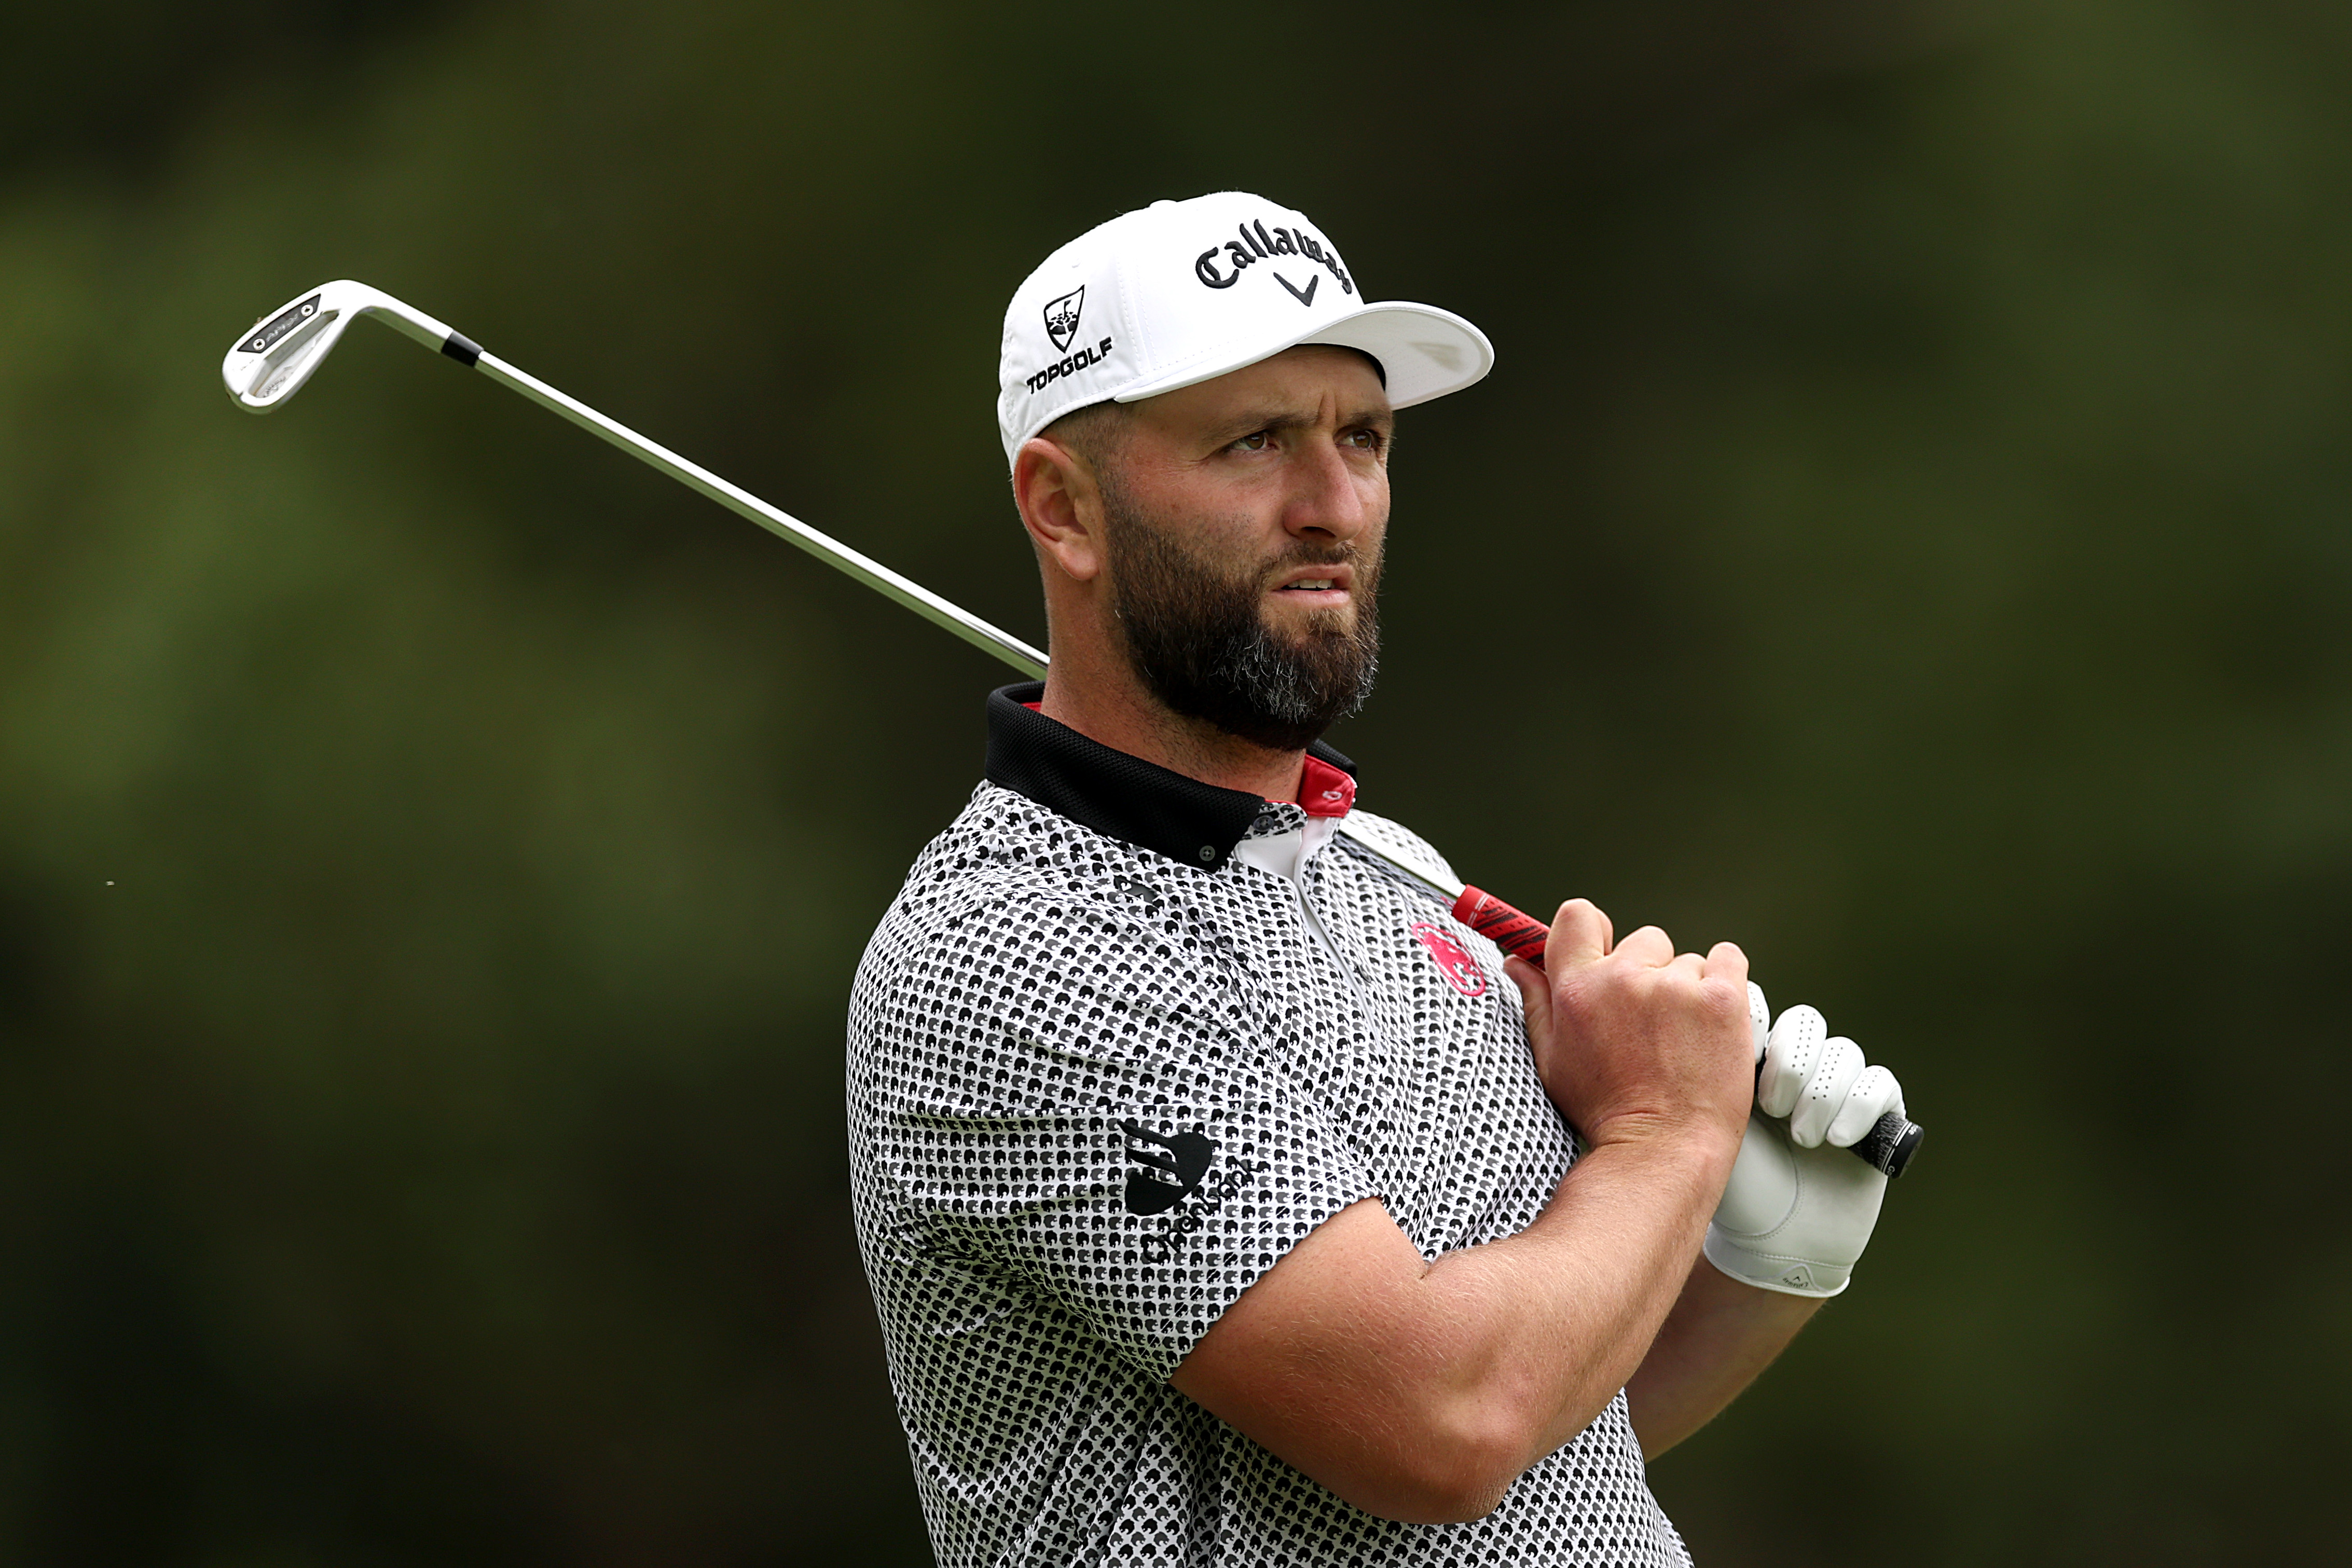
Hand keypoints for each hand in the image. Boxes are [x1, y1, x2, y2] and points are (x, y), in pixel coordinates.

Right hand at [1505, 899, 1752, 1164]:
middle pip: (1644, 940)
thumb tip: (1517, 964)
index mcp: (1579, 990)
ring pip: (1686, 961)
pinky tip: (1712, 1020)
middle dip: (1649, 972)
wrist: (1665, 1150)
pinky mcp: (1722, 998)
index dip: (1596, 933)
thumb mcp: (1554, 1061)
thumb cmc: (1608, 1112)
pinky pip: (1727, 958)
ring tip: (1683, 1038)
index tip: (1608, 954)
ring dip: (1688, 989)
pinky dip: (1725, 981)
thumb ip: (1536, 1003)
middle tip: (1652, 1023)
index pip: (1579, 917)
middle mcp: (1624, 980)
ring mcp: (1676, 987)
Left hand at [1703, 985, 1902, 1296]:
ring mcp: (1838, 1089)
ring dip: (1820, 1092)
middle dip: (1789, 1061)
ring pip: (1843, 1051)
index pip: (1763, 1008)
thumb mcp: (1707, 1124)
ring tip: (1799, 1136)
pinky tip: (1834, 1140)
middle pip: (1805, 1022)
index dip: (1754, 1026)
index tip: (1735, 1064)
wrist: (1771, 1240)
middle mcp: (1798, 1066)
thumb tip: (1679, 1020)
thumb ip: (1701, 1075)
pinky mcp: (1877, 1116)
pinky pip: (1879, 1084)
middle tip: (1767, 1107)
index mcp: (1752, 1058)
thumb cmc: (1731, 1184)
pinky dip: (1857, 1107)